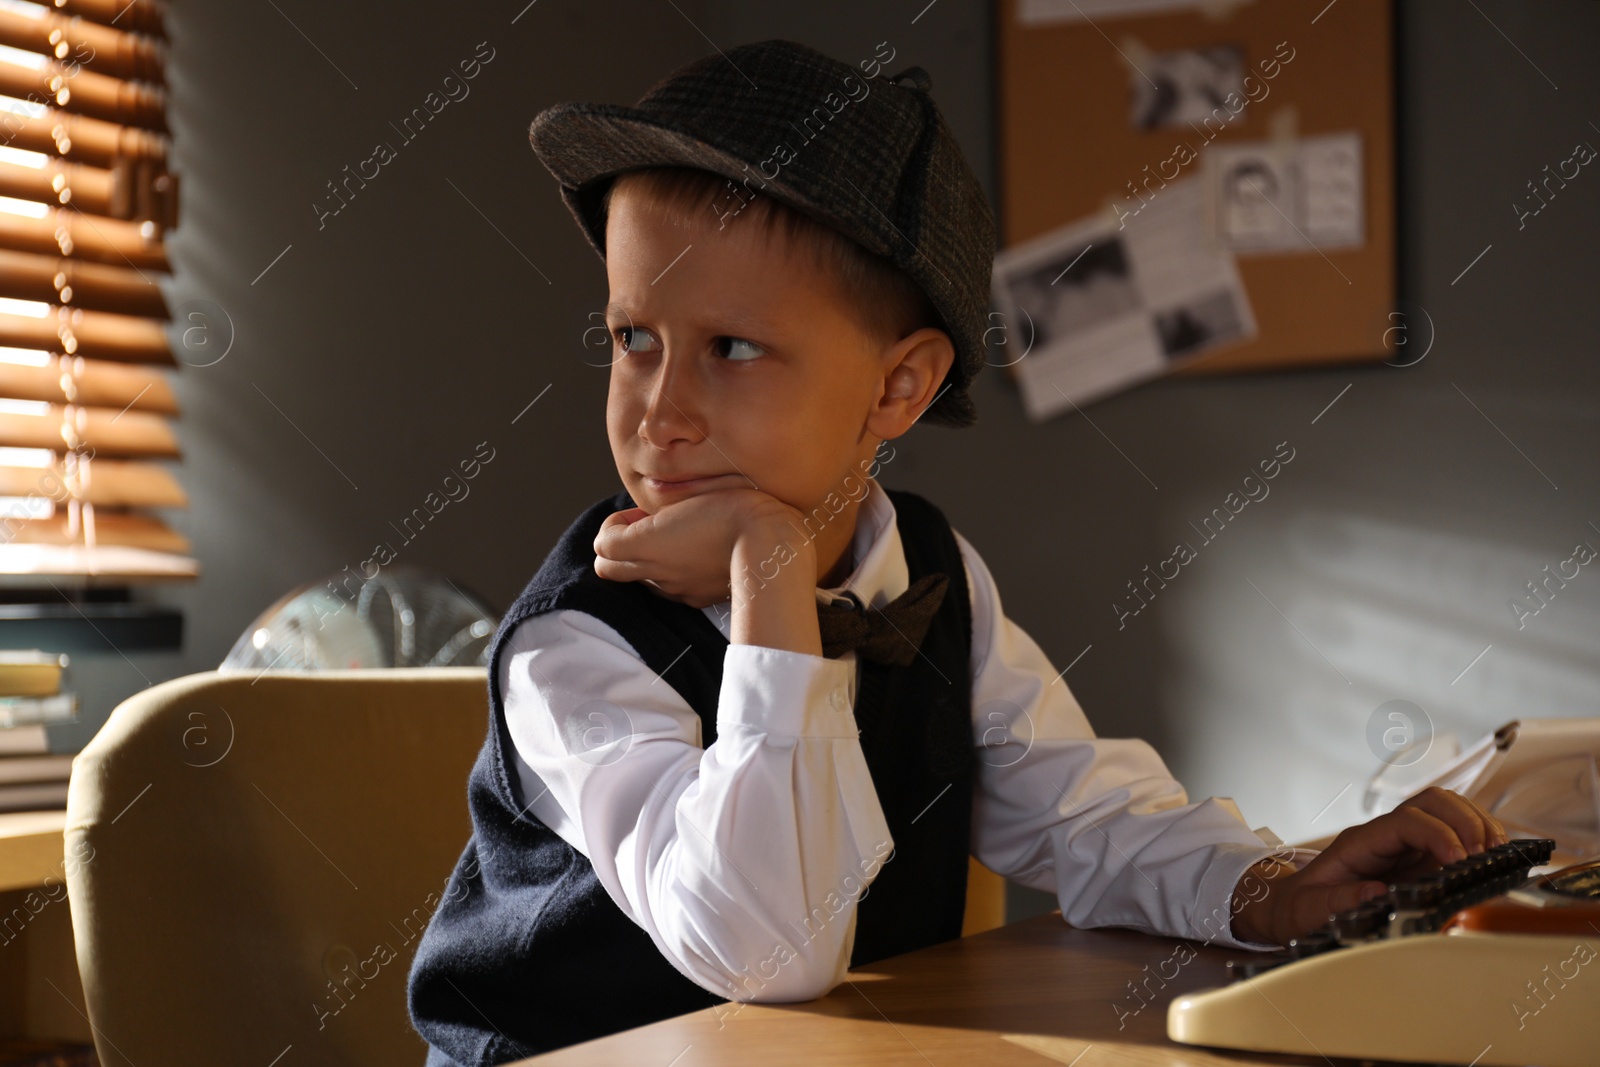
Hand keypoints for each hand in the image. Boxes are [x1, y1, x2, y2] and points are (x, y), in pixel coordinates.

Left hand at [593, 488, 807, 608]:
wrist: (770, 544)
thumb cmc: (731, 510)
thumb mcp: (687, 496)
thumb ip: (655, 509)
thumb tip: (641, 520)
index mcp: (646, 543)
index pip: (602, 544)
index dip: (616, 524)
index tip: (641, 513)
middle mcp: (655, 572)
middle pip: (609, 569)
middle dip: (621, 547)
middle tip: (648, 527)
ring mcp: (676, 589)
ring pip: (643, 579)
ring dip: (650, 559)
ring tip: (679, 539)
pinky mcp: (698, 599)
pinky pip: (672, 590)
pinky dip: (675, 574)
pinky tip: (699, 555)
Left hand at [1230, 786, 1506, 945]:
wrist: (1296, 906)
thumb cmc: (1303, 906)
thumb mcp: (1310, 909)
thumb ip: (1338, 901)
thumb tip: (1375, 892)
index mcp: (1360, 843)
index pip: (1405, 821)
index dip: (1437, 834)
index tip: (1459, 861)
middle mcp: (1386, 836)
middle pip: (1431, 801)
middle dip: (1464, 819)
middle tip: (1486, 854)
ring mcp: (1405, 845)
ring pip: (1446, 811)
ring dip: (1476, 824)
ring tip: (1496, 853)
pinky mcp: (1420, 860)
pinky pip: (1454, 835)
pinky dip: (1477, 839)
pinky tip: (1493, 857)